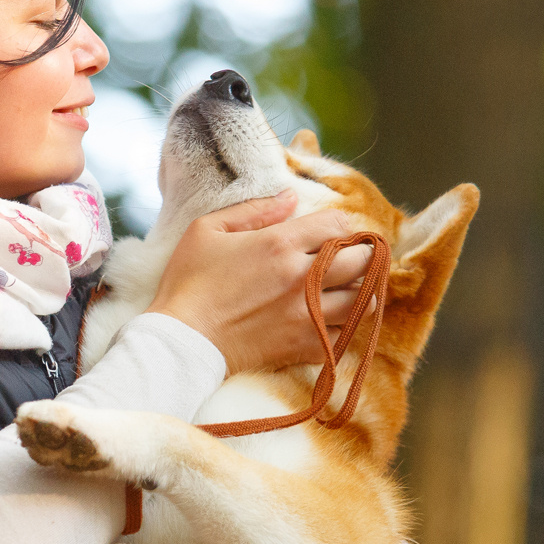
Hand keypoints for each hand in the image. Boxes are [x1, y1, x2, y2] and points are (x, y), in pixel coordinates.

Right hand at [144, 191, 374, 374]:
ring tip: (344, 289)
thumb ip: (254, 210)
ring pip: (363, 302)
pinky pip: (344, 336)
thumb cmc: (188, 283)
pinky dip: (342, 327)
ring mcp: (307, 316)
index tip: (327, 233)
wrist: (180, 341)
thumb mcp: (208, 230)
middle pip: (362, 261)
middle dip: (359, 255)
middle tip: (346, 257)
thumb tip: (291, 197)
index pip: (338, 225)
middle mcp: (302, 279)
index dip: (337, 226)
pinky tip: (326, 320)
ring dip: (359, 292)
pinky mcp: (303, 346)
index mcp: (280, 244)